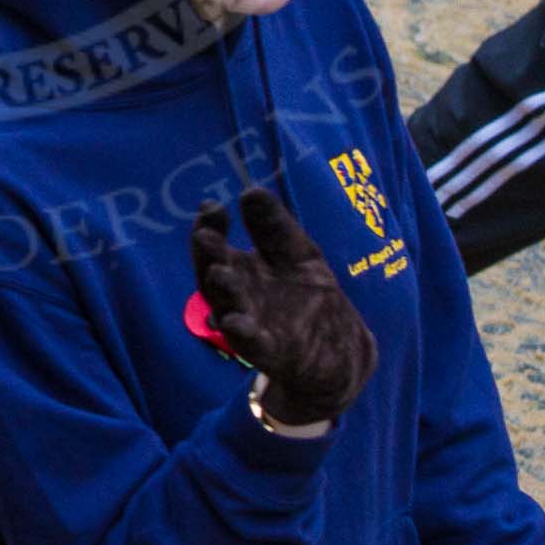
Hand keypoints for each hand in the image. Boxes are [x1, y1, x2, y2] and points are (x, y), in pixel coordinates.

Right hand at [191, 188, 376, 426]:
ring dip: (222, 292)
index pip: (215, 246)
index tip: (211, 206)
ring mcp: (252, 325)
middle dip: (207, 256)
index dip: (209, 226)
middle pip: (213, 275)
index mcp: (242, 271)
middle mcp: (239, 297)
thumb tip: (250, 191)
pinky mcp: (271, 353)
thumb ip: (274, 228)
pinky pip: (254, 344)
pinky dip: (244, 334)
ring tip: (219, 273)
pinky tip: (236, 322)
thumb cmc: (310, 297)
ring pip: (229, 308)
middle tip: (205, 235)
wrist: (340, 351)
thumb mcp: (297, 255)